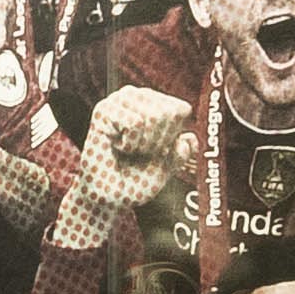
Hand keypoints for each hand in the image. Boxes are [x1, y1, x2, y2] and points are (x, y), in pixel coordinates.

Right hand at [66, 83, 190, 228]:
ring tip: (127, 149)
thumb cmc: (138, 179)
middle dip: (158, 142)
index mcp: (157, 104)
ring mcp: (120, 99)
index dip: (172, 137)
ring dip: (143, 144)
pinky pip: (135, 123)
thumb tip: (190, 140)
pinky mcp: (104, 109)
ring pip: (154, 117)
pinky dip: (128, 143)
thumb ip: (181, 152)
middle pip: (169, 113)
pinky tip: (115, 145)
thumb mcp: (169, 166)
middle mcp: (139, 96)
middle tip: (138, 152)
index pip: (181, 110)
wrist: (108, 197)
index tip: (156, 150)